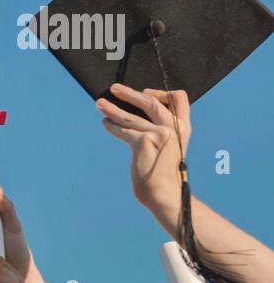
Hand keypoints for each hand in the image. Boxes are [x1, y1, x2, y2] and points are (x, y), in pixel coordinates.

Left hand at [97, 84, 187, 217]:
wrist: (164, 194)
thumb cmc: (163, 174)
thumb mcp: (169, 148)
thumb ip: (161, 131)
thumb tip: (135, 116)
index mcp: (183, 128)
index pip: (179, 98)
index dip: (162, 92)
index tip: (146, 92)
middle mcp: (174, 128)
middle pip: (151, 101)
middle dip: (130, 94)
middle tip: (114, 88)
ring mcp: (159, 133)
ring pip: (130, 115)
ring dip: (112, 108)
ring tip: (99, 104)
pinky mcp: (144, 141)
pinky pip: (123, 129)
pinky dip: (112, 127)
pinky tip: (105, 124)